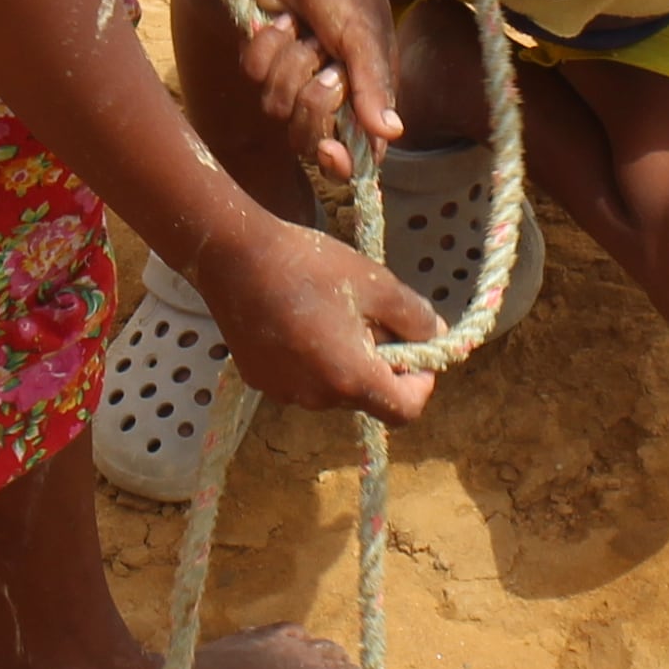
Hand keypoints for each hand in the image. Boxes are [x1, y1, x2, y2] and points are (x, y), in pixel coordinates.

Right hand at [196, 213, 439, 424]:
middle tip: (367, 317)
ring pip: (334, 388)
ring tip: (328, 314)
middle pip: (367, 396)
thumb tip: (434, 336)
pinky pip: (302, 380)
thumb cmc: (310, 266)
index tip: (415, 351)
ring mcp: (285, 392)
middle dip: (378, 364)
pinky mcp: (260, 381)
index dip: (421, 383)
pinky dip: (312, 360)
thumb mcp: (377, 284)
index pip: (405, 411)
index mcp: (351, 378)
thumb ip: (416, 317)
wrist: (234, 257)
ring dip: (344, 362)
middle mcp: (317, 397)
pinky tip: (299, 321)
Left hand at [225, 0, 405, 184]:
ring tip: (301, 31)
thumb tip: (393, 135)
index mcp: (366, 84)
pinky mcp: (262, 52)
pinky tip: (278, 19)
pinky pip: (254, 75)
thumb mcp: (363, 33)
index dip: (343, 161)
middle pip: (310, 136)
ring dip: (288, 66)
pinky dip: (264, 48)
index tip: (334, 152)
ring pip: (276, 107)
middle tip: (323, 68)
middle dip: (312, 103)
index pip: (357, 146)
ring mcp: (294, 70)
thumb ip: (373, 86)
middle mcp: (332, 84)